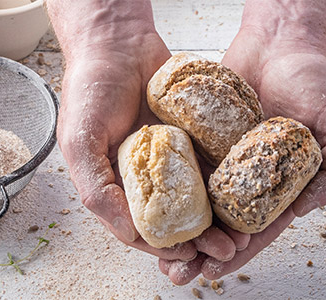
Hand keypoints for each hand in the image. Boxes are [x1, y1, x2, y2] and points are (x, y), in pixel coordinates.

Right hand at [46, 0, 239, 263]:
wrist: (118, 41)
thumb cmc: (90, 87)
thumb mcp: (80, 142)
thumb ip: (97, 190)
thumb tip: (128, 234)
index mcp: (114, 186)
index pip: (141, 229)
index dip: (165, 247)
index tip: (190, 256)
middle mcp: (145, 178)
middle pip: (176, 222)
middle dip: (200, 241)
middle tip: (225, 250)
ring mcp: (171, 159)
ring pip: (199, 201)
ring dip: (219, 221)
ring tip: (241, 234)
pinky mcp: (193, 138)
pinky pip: (212, 166)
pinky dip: (228, 186)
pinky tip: (245, 198)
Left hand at [161, 0, 325, 281]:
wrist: (281, 40)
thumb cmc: (316, 81)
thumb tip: (309, 208)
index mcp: (287, 187)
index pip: (261, 230)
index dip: (240, 252)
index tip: (215, 269)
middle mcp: (254, 180)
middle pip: (226, 226)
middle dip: (203, 252)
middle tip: (177, 272)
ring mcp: (228, 161)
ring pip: (201, 205)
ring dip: (183, 230)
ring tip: (158, 252)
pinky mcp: (205, 140)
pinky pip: (185, 169)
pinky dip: (170, 190)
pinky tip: (151, 208)